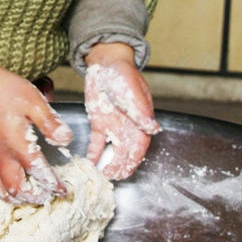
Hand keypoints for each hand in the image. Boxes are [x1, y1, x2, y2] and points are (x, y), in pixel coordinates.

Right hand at [0, 65, 71, 202]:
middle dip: (33, 197)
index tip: (64, 191)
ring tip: (26, 197)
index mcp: (18, 144)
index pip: (38, 172)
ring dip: (13, 198)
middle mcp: (2, 154)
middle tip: (46, 196)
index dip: (52, 185)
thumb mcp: (35, 102)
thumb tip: (66, 140)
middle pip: (16, 188)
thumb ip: (51, 123)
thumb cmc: (8, 90)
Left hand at [83, 46, 159, 179]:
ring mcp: (113, 127)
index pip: (139, 147)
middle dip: (119, 167)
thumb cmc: (123, 74)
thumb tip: (153, 128)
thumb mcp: (132, 91)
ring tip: (100, 175)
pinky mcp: (99, 124)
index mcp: (140, 122)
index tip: (124, 172)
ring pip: (112, 152)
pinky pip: (97, 143)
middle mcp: (128, 128)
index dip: (132, 161)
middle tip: (110, 178)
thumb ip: (141, 110)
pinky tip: (88, 163)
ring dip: (107, 164)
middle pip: (125, 153)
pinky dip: (93, 154)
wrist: (105, 63)